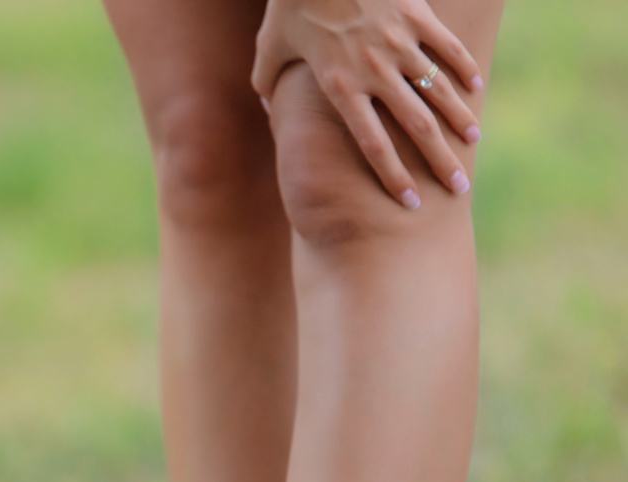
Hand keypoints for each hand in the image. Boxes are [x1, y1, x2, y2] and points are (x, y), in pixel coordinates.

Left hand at [253, 0, 483, 208]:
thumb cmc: (289, 5)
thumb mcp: (267, 48)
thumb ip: (266, 84)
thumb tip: (266, 107)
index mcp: (339, 88)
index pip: (373, 145)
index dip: (394, 176)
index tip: (410, 201)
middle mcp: (374, 72)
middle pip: (415, 127)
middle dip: (439, 161)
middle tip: (458, 186)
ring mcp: (398, 43)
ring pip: (438, 90)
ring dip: (458, 118)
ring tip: (471, 141)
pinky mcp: (416, 15)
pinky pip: (446, 47)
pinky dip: (463, 68)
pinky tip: (475, 87)